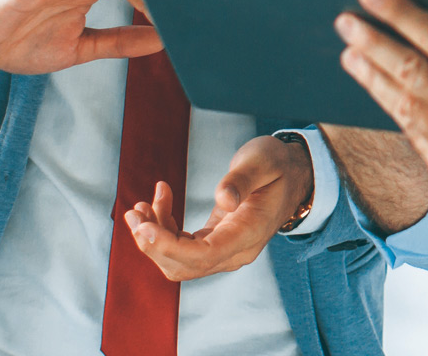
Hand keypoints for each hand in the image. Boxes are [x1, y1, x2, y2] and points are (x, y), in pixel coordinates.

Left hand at [123, 134, 314, 280]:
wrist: (293, 174)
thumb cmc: (278, 165)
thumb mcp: (262, 162)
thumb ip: (242, 180)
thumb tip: (224, 200)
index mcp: (249, 234)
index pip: (203, 255)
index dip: (169, 246)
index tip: (144, 227)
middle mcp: (237, 251)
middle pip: (184, 266)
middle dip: (152, 244)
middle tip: (134, 212)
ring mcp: (225, 251)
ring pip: (178, 261)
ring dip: (153, 238)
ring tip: (141, 206)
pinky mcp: (215, 244)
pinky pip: (181, 247)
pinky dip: (163, 229)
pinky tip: (160, 200)